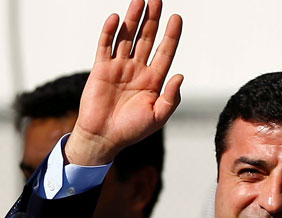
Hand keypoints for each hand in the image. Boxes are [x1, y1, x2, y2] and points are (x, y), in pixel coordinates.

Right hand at [66, 0, 182, 165]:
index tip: (176, 18)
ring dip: (133, 19)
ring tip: (139, 1)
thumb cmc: (132, 130)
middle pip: (147, 38)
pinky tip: (115, 18)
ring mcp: (119, 67)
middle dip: (152, 20)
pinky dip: (109, 32)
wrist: (104, 138)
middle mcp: (137, 69)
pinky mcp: (101, 69)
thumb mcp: (158, 117)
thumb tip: (180, 76)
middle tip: (157, 0)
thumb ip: (171, 98)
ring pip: (127, 37)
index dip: (171, 35)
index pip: (165, 51)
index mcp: (153, 80)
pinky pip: (105, 46)